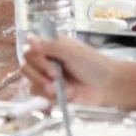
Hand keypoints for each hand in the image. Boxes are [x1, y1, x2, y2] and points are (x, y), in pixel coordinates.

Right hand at [21, 37, 135, 111]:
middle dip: (40, 74)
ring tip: (61, 89)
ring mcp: (49, 77)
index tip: (47, 61)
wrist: (108, 86)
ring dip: (45, 86)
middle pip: (26, 66)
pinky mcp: (52, 93)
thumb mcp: (72, 52)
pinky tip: (66, 95)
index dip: (35, 57)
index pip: (29, 49)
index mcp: (51, 46)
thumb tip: (29, 38)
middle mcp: (47, 60)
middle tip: (56, 77)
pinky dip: (51, 97)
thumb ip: (49, 46)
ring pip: (31, 82)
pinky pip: (39, 96)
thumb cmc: (94, 64)